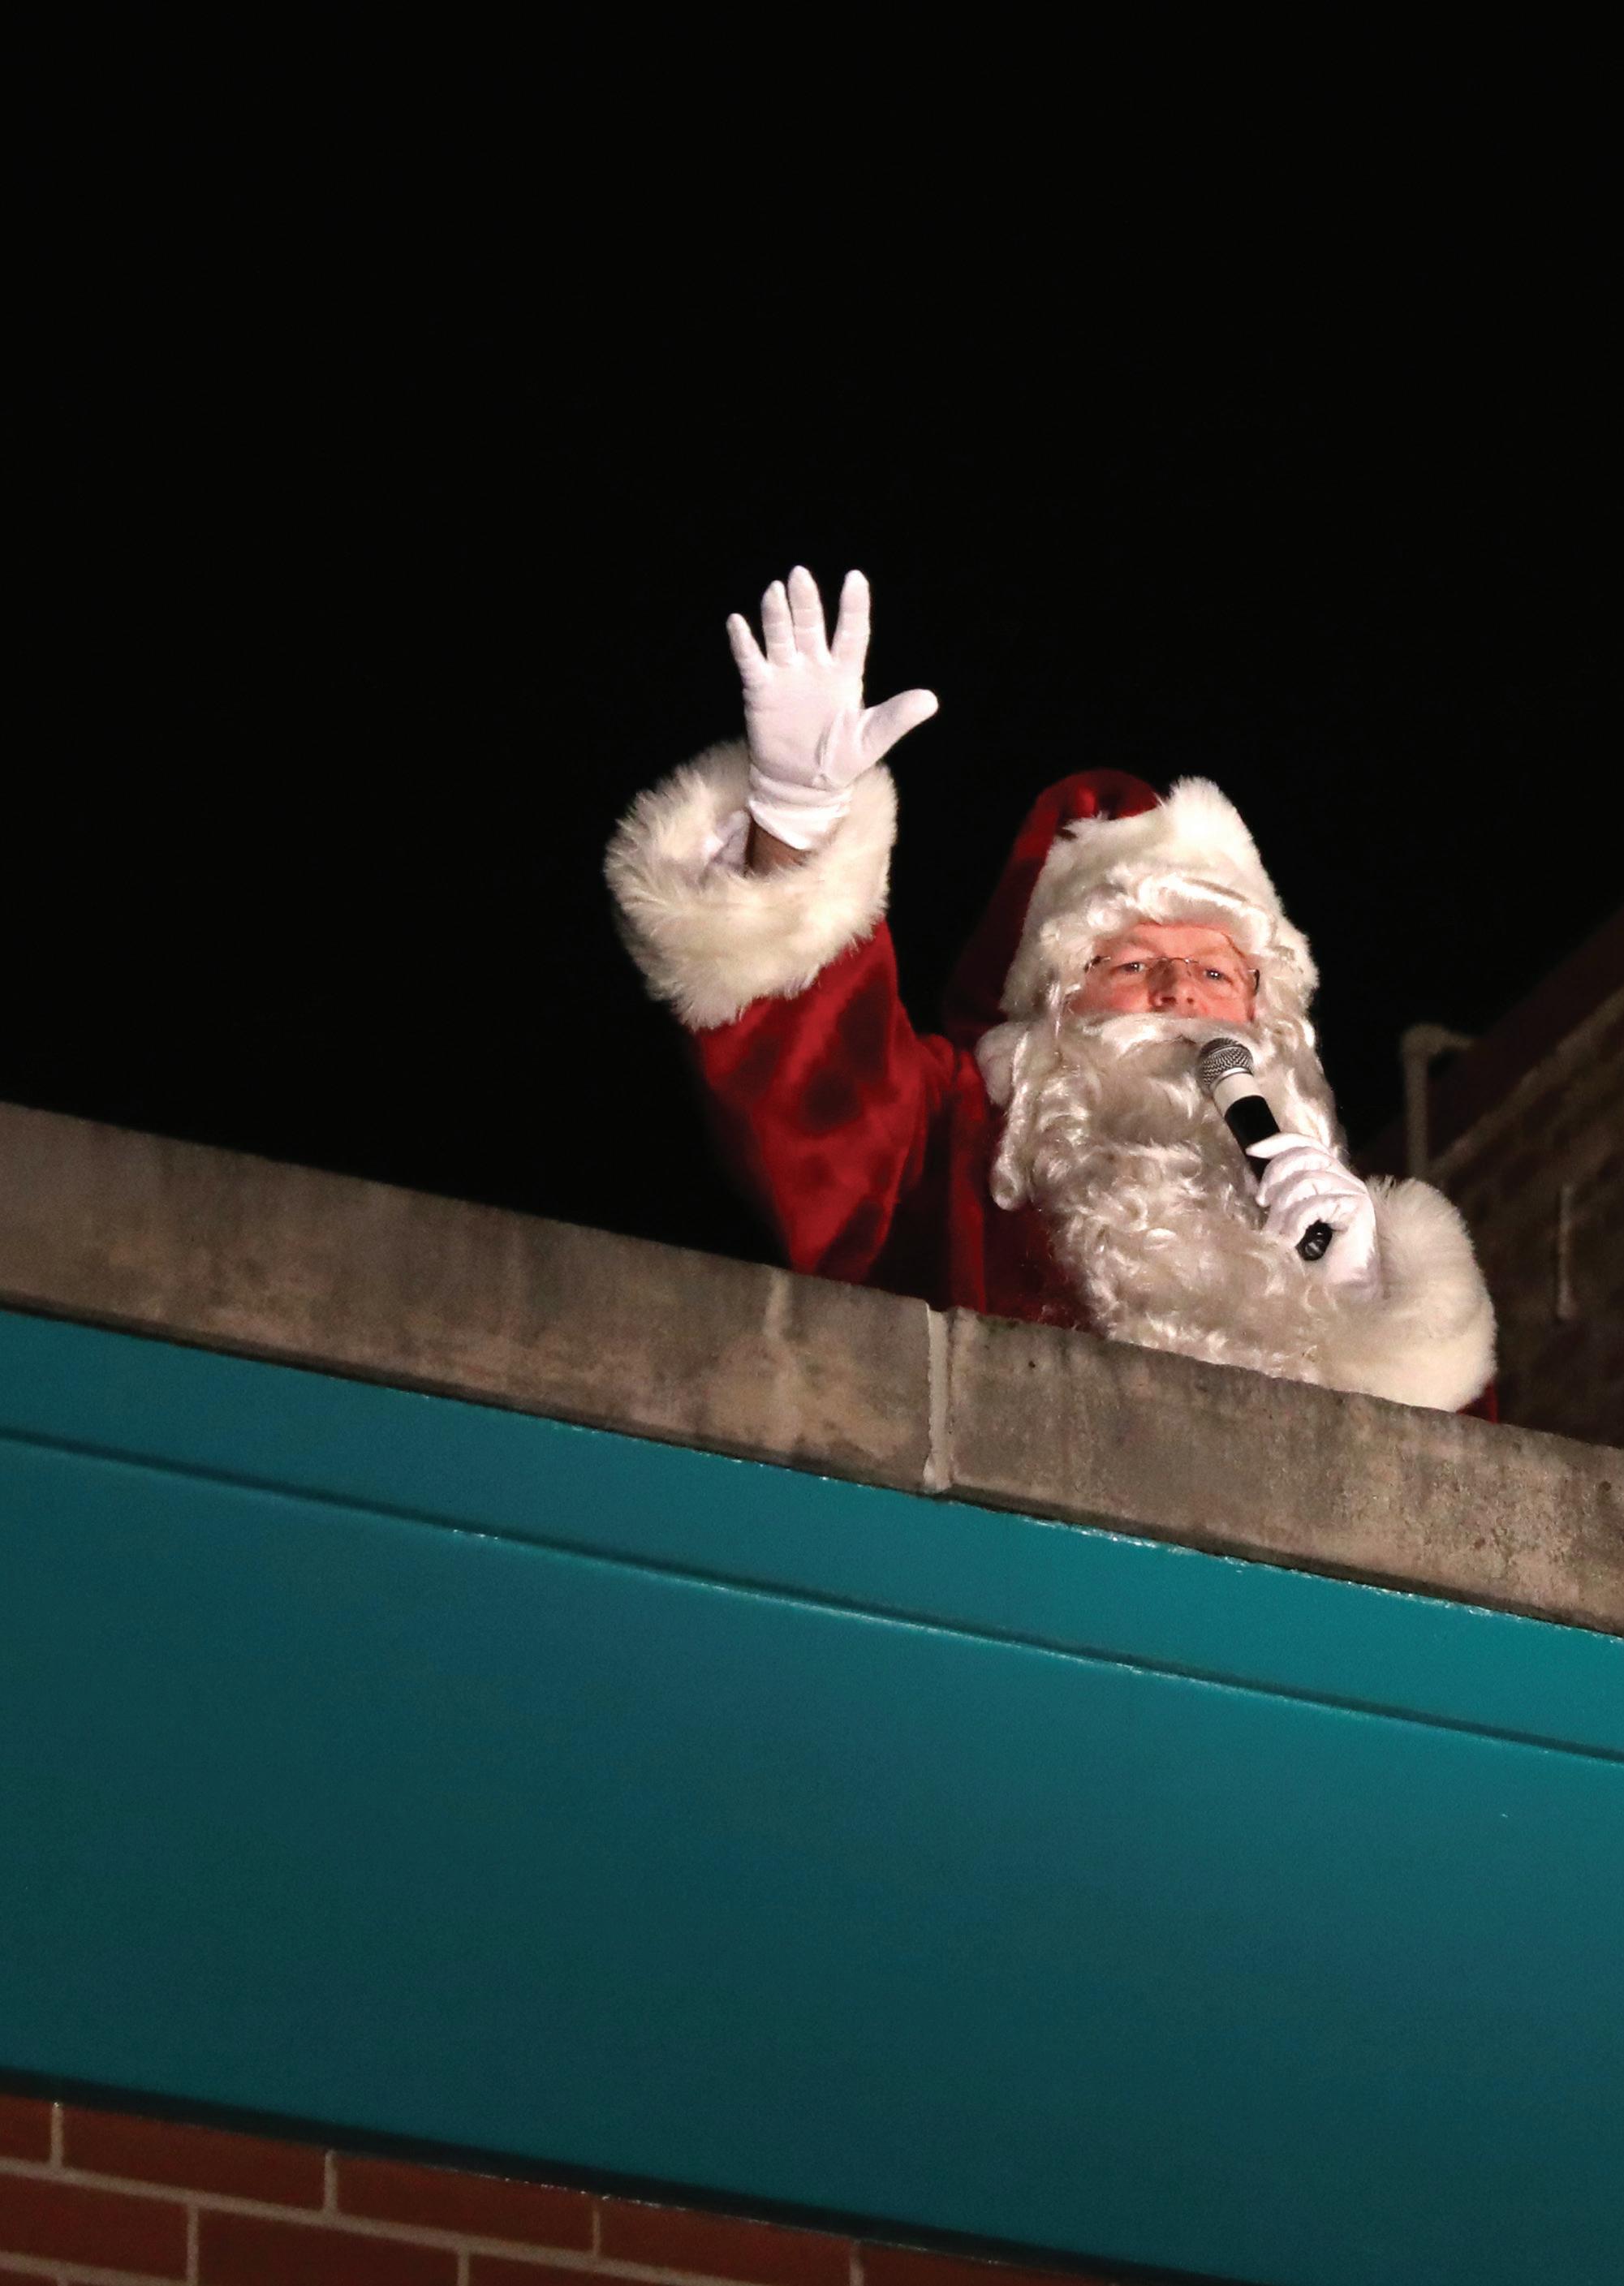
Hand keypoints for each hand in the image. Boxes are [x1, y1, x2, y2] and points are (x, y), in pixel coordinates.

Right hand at [727, 567, 937, 850]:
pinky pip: (751, 662)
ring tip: (775, 591)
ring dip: (777, 615)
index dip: (853, 607)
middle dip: (806, 602)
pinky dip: (744, 643)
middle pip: (810, 627)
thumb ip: (897, 718)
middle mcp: (815, 667)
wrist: (803, 785)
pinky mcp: (761, 690)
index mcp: (845, 674)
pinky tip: (738, 622)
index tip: (855, 579)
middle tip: (800, 575)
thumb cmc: (841, 760)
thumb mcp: (872, 740)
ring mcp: (786, 675)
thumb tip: (931, 701)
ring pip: (781, 636)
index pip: (851, 634)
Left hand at [1248, 1133, 1381, 1298]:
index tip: (1251, 1151)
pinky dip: (1295, 1222)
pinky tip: (1290, 1241)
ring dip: (1283, 1206)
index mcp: (1332, 1180)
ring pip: (1307, 1178)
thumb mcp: (1288, 1226)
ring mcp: (1354, 1193)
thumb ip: (1278, 1202)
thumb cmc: (1316, 1268)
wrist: (1343, 1299)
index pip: (1307, 1145)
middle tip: (1261, 1202)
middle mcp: (1346, 1182)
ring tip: (1277, 1233)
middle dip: (1275, 1173)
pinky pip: (1315, 1202)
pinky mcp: (1357, 1208)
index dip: (1278, 1143)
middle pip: (1305, 1153)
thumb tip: (1254, 1187)